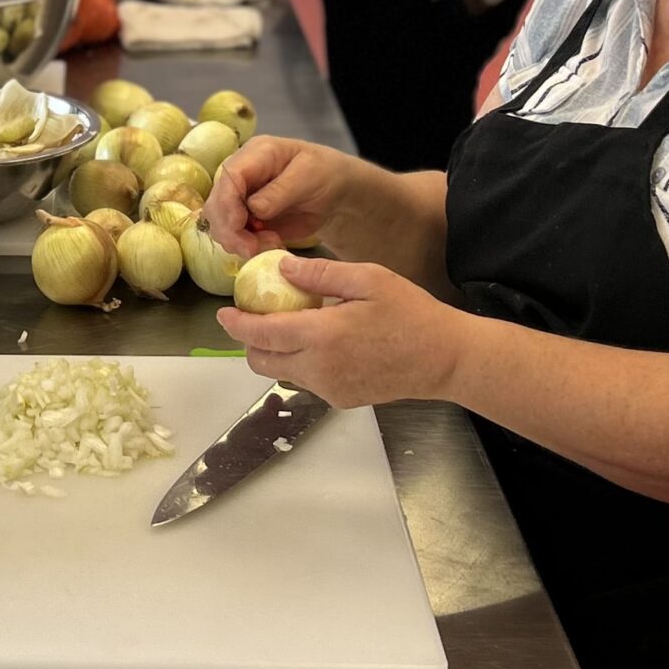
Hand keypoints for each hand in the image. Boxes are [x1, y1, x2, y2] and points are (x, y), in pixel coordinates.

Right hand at [203, 135, 358, 258]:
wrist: (333, 191)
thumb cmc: (324, 173)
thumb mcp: (309, 176)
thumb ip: (281, 191)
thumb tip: (254, 208)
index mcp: (255, 154)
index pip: (228, 176)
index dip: (227, 202)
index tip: (238, 225)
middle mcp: (240, 175)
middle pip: (216, 202)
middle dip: (229, 229)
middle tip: (252, 248)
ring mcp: (239, 197)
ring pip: (219, 223)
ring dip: (238, 240)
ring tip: (270, 243)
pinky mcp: (245, 218)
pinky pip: (233, 236)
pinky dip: (246, 246)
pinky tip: (268, 245)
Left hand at [217, 255, 472, 408]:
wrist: (446, 359)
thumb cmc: (411, 313)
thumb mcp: (368, 278)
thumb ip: (320, 274)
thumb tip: (281, 268)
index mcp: (322, 336)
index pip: (260, 334)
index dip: (235, 325)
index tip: (223, 313)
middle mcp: (319, 369)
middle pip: (262, 361)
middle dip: (250, 342)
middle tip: (258, 317)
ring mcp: (330, 390)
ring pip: (282, 373)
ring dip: (276, 353)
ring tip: (293, 326)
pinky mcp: (341, 400)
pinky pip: (307, 382)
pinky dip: (301, 364)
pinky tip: (322, 343)